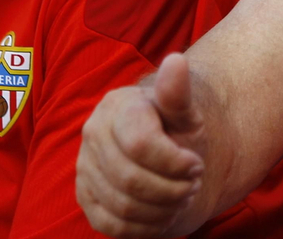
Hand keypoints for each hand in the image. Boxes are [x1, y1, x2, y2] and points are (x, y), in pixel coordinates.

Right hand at [78, 54, 206, 237]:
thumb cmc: (179, 129)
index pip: (140, 145)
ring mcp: (85, 167)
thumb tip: (175, 60)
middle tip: (192, 185)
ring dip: (162, 208)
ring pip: (123, 206)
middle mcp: (93, 134)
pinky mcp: (85, 198)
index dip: (174, 163)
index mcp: (117, 106)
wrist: (169, 152)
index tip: (197, 166)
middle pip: (131, 180)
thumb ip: (178, 92)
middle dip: (172, 189)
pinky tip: (163, 212)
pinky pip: (112, 225)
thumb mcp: (186, 112)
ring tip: (181, 196)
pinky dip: (145, 226)